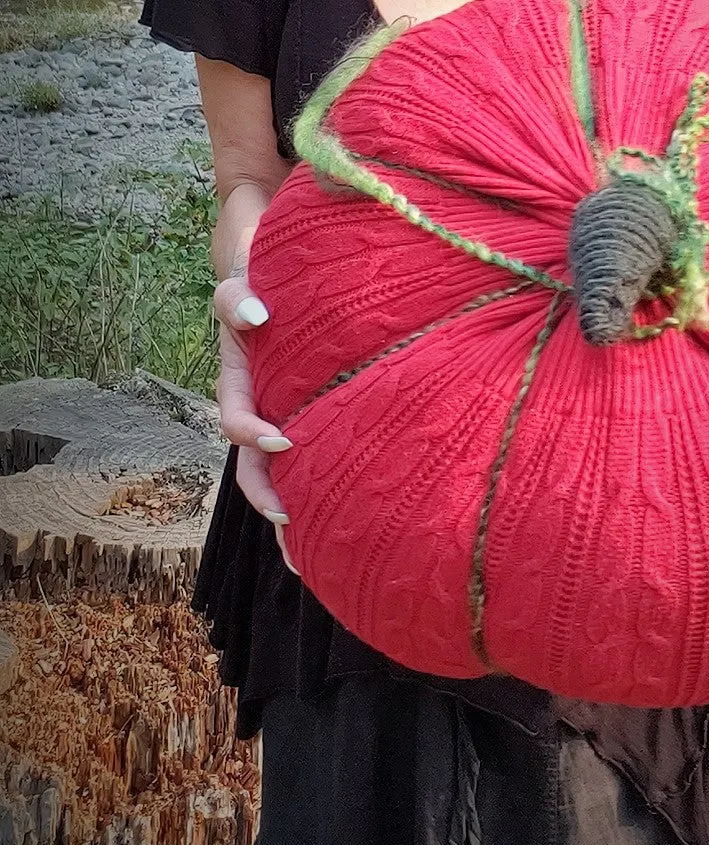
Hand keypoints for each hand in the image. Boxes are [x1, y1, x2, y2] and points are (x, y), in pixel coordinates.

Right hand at [214, 269, 298, 574]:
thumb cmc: (260, 285)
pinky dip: (314, 499)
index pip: (236, 419)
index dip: (252, 435)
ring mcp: (281, 422)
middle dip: (267, 497)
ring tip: (307, 559)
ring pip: (278, 479)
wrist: (279, 285)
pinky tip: (336, 535)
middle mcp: (258, 412)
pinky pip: (308, 468)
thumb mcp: (238, 285)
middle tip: (290, 521)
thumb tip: (257, 314)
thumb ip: (237, 300)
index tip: (283, 441)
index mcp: (238, 384)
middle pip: (252, 467)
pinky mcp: (309, 427)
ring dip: (288, 518)